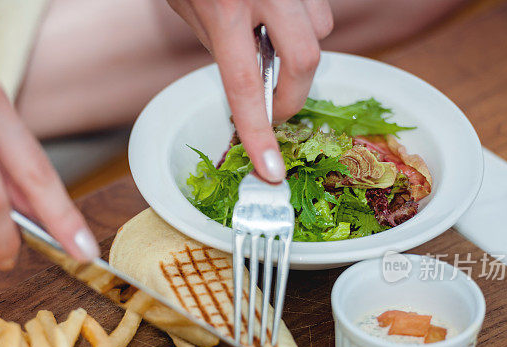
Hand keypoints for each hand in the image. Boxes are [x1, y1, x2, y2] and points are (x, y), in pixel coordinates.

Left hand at [168, 0, 332, 182]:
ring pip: (318, 31)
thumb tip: (253, 84)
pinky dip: (301, 24)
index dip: (260, 134)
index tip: (270, 171)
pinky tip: (276, 15)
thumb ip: (221, 44)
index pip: (246, 86)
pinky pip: (318, 9)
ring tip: (266, 42)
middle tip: (275, 111)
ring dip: (297, 52)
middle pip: (305, 60)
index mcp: (223, 8)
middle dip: (294, 95)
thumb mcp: (188, 7)